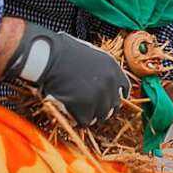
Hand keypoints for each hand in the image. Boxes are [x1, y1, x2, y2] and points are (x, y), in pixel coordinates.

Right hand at [3, 22, 129, 126]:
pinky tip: (72, 115)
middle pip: (113, 105)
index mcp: (113, 67)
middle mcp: (110, 83)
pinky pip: (85, 121)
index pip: (124, 88)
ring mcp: (99, 96)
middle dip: (103, 108)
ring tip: (79, 112)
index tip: (110, 100)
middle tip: (91, 109)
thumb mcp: (90, 54)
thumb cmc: (62, 51)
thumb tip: (98, 79)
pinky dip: (78, 120)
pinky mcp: (85, 108)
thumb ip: (99, 68)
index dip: (115, 95)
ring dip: (91, 115)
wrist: (48, 57)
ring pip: (101, 115)